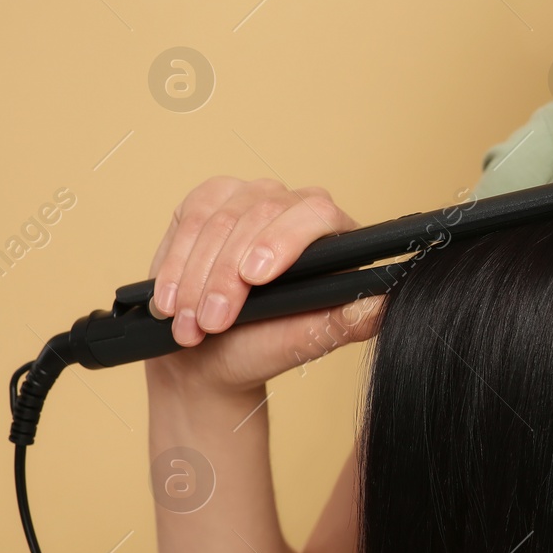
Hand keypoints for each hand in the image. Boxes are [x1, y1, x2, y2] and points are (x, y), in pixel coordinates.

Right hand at [143, 177, 383, 393]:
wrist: (210, 355)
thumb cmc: (265, 345)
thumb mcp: (307, 342)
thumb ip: (346, 322)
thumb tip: (382, 304)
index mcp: (336, 235)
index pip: (316, 214)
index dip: (282, 242)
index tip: (255, 279)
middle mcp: (297, 206)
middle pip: (261, 215)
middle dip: (227, 276)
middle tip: (213, 322)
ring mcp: (253, 197)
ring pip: (219, 221)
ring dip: (197, 279)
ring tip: (190, 325)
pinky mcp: (210, 200)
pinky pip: (188, 220)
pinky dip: (174, 265)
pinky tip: (170, 301)